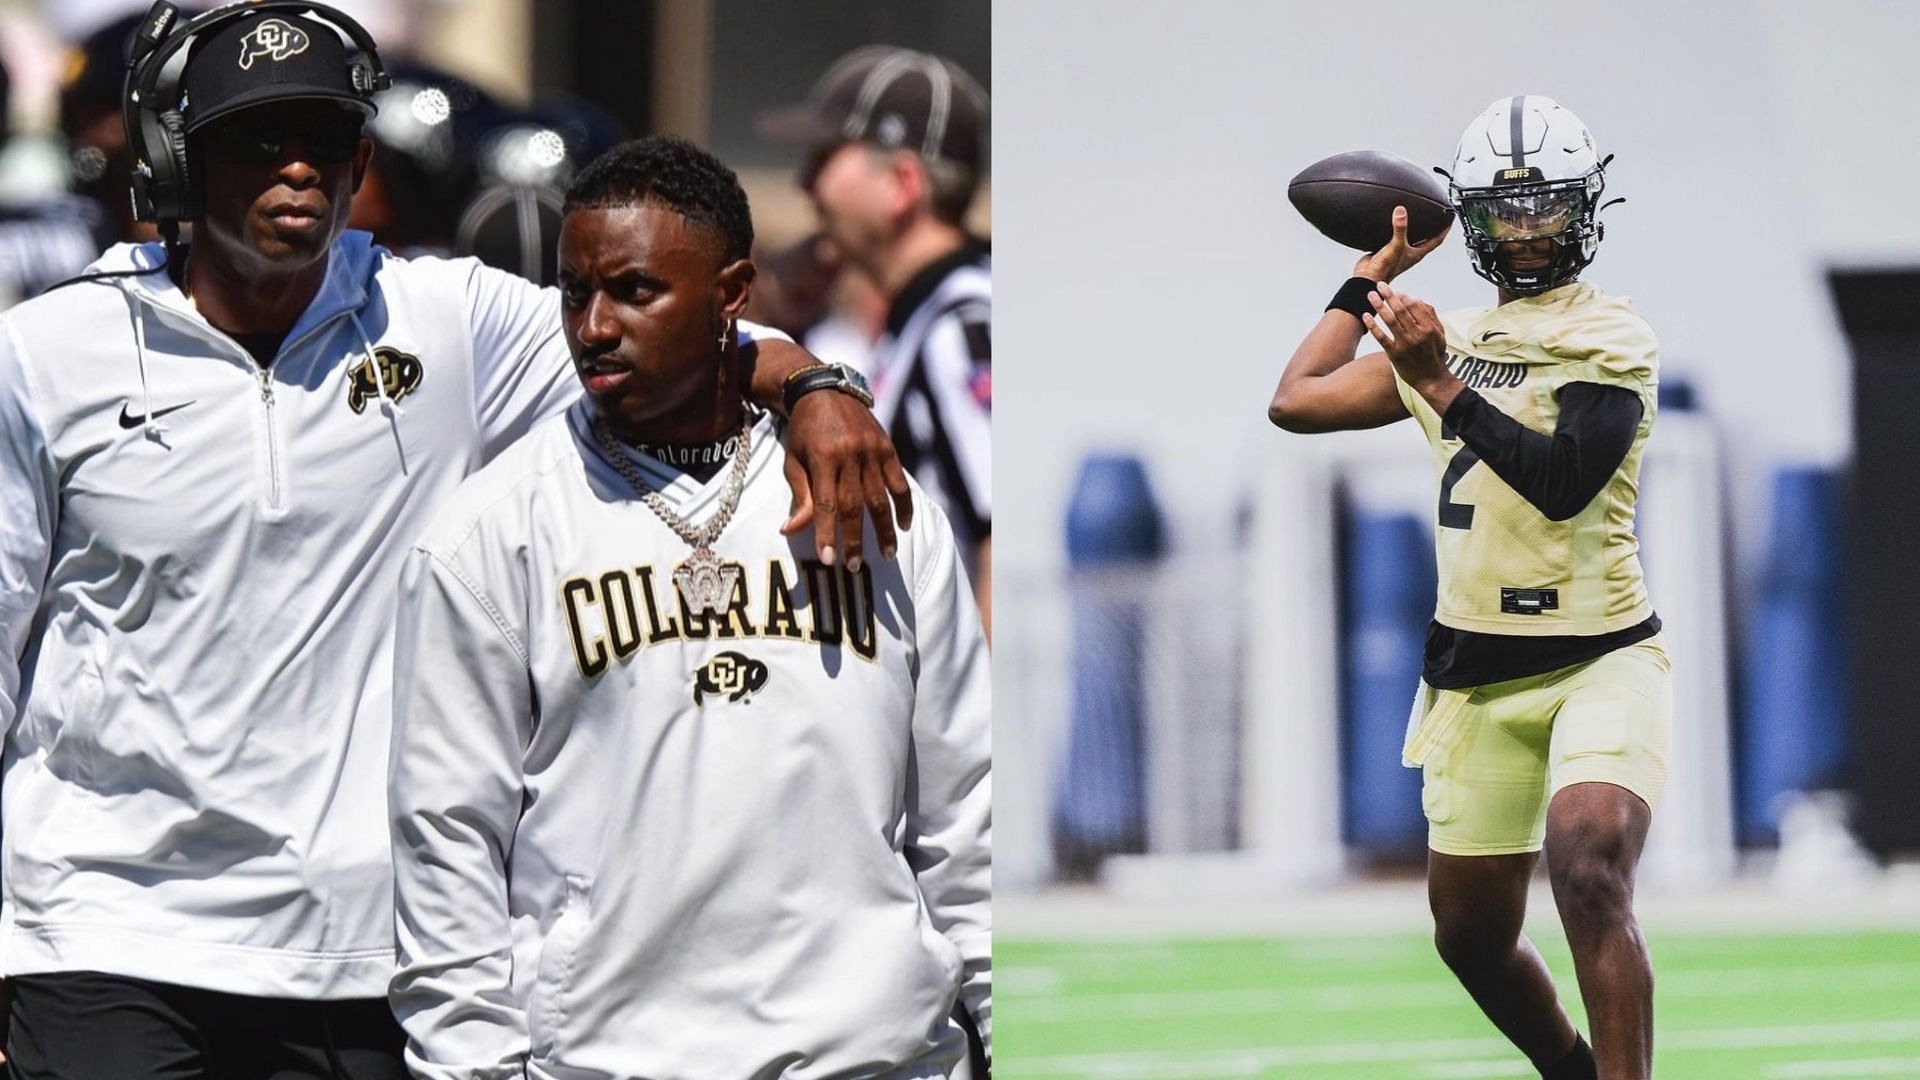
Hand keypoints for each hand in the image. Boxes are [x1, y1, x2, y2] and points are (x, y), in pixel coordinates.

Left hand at [780, 389, 912, 569]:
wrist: (824, 391)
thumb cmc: (804, 432)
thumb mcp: (794, 461)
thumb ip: (799, 496)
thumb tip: (790, 531)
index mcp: (823, 458)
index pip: (825, 504)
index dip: (826, 533)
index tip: (828, 559)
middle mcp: (850, 454)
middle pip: (855, 505)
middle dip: (854, 539)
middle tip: (853, 566)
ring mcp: (872, 451)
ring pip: (880, 498)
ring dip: (884, 530)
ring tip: (887, 555)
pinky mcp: (888, 448)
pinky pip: (899, 482)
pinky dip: (903, 505)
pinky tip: (904, 526)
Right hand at [1353, 205, 1449, 283]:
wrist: (1367, 277)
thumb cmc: (1385, 269)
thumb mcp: (1395, 245)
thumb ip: (1399, 229)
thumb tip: (1401, 212)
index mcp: (1417, 253)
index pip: (1437, 240)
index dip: (1444, 230)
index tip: (1449, 220)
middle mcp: (1410, 252)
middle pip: (1425, 239)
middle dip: (1431, 229)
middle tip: (1435, 217)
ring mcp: (1399, 252)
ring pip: (1410, 239)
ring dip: (1414, 230)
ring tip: (1416, 218)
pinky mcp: (1388, 251)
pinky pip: (1395, 238)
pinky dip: (1396, 231)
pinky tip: (1393, 225)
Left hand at [1363, 282, 1460, 410]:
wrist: (1431, 379)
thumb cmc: (1435, 355)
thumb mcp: (1440, 334)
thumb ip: (1431, 316)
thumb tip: (1417, 299)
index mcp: (1429, 328)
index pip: (1414, 305)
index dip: (1403, 296)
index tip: (1396, 291)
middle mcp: (1417, 335)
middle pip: (1400, 310)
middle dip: (1389, 295)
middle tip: (1380, 285)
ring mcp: (1405, 344)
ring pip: (1390, 320)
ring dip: (1379, 305)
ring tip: (1370, 295)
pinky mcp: (1394, 354)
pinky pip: (1381, 337)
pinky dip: (1373, 326)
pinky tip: (1365, 316)